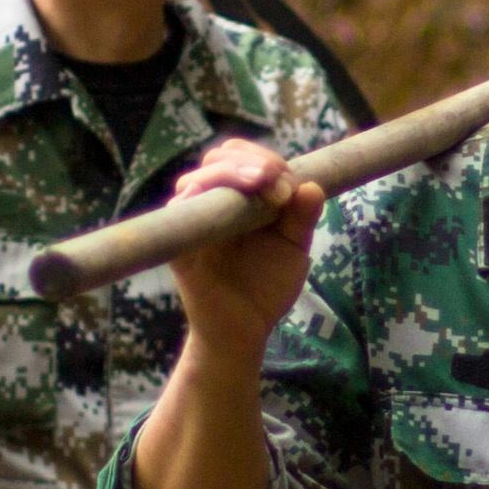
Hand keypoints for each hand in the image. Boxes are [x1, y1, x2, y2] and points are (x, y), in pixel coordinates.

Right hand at [157, 133, 322, 366]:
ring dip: (230, 173)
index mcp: (240, 197)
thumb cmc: (267, 286)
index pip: (243, 157)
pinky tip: (222, 200)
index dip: (266, 160)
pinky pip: (176, 213)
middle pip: (219, 158)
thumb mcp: (293, 249)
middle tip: (276, 178)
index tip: (291, 183)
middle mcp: (212, 203)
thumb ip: (302, 218)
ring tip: (262, 184)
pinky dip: (196, 199)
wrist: (245, 331)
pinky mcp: (177, 246)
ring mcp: (191, 222)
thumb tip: (312, 186)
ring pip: (196, 178)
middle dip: (251, 160)